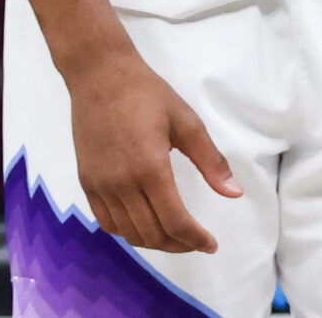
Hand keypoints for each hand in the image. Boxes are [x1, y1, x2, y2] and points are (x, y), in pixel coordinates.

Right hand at [57, 42, 243, 252]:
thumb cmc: (147, 94)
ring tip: (175, 236)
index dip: (195, 239)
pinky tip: (144, 224)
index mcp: (150, 168)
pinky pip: (107, 222)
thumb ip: (210, 161)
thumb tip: (233, 193)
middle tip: (197, 241)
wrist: (100, 76)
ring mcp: (100, 185)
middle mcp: (121, 184)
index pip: (174, 221)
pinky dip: (128, 232)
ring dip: (155, 242)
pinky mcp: (87, 182)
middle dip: (179, 244)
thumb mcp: (186, 122)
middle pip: (152, 233)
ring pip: (129, 233)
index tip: (210, 245)